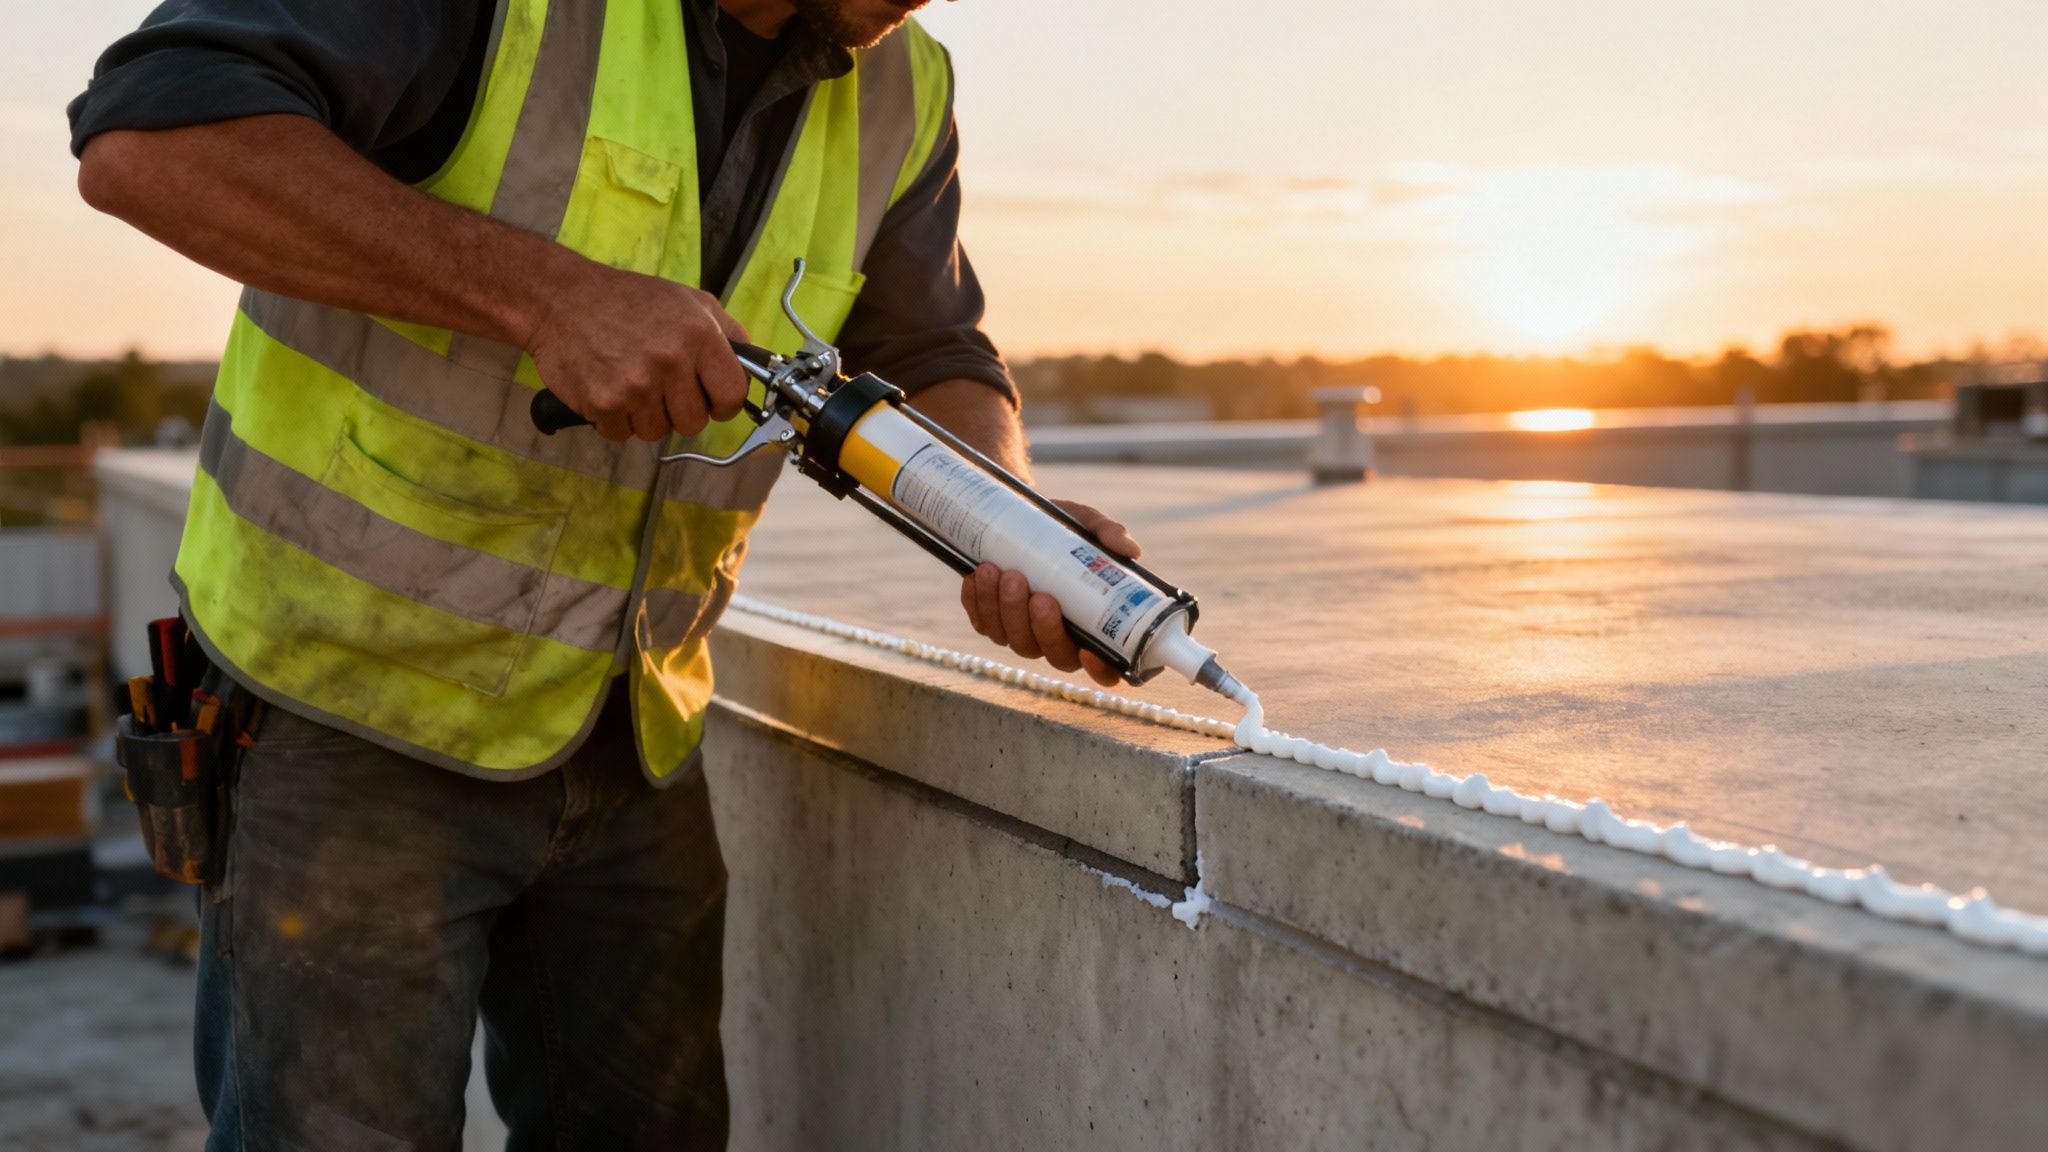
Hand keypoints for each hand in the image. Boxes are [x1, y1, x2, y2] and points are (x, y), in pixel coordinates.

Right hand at [526, 261, 750, 441]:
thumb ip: (728, 333)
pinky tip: (609, 387)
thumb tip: (755, 367)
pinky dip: (615, 419)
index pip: (732, 395)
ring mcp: (636, 384)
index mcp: (699, 335)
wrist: (560, 299)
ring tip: (632, 381)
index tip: (711, 400)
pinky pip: (622, 434)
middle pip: (694, 423)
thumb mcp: (689, 301)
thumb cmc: (627, 300)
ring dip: (646, 415)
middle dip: (680, 411)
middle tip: (661, 386)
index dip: (722, 403)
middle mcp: (670, 360)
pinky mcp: (604, 403)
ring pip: (658, 432)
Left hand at [960, 500, 1141, 687]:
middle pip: (1055, 655)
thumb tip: (1131, 551)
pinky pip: (983, 623)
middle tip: (1038, 595)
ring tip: (1002, 572)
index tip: (1090, 650)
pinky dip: (978, 601)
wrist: (1017, 517)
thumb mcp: (1085, 525)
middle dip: (1043, 628)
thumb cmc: (1062, 530)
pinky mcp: (991, 622)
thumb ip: (1107, 533)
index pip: (1106, 668)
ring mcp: (1023, 633)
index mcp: (1092, 626)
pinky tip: (977, 577)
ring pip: (1015, 640)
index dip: (1100, 671)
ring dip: (1006, 610)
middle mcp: (1058, 638)